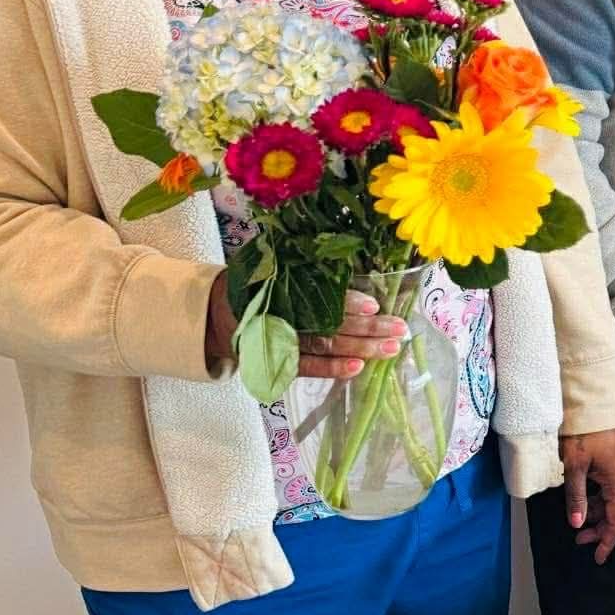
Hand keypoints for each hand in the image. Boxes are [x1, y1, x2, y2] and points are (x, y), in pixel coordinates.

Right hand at [206, 279, 409, 377]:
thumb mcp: (270, 262)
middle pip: (328, 324)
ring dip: (360, 349)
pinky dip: (333, 369)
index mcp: (281, 288)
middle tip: (398, 328)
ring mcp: (280, 341)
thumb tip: (343, 245)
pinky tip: (359, 368)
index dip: (345, 302)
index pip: (317, 297)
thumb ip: (301, 262)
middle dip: (366, 328)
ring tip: (390, 348)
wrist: (217, 312)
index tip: (372, 304)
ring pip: (324, 347)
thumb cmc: (256, 282)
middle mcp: (281, 315)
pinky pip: (308, 368)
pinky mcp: (278, 361)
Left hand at [561, 429, 614, 562]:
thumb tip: (577, 524)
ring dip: (597, 515)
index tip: (599, 557)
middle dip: (601, 530)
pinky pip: (610, 490)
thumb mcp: (574, 465)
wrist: (594, 404)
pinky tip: (584, 502)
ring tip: (578, 525)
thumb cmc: (584, 431)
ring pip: (613, 502)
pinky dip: (598, 501)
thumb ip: (576, 496)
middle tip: (581, 542)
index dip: (608, 540)